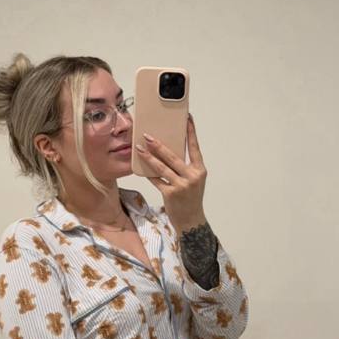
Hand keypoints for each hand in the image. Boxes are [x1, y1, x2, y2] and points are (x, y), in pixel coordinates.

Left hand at [135, 115, 207, 234]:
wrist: (191, 220)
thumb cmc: (190, 198)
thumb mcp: (193, 181)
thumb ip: (184, 167)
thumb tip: (167, 151)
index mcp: (200, 170)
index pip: (194, 147)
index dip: (191, 132)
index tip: (187, 118)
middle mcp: (192, 176)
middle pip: (173, 156)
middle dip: (159, 145)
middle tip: (148, 135)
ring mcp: (181, 185)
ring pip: (162, 167)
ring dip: (149, 157)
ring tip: (139, 148)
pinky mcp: (170, 194)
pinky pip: (156, 180)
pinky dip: (148, 173)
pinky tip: (140, 165)